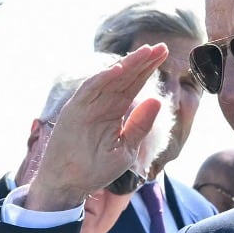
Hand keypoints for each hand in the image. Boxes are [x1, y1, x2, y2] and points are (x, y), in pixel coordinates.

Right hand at [24, 43, 165, 211]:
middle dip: (143, 62)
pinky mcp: (74, 111)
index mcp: (114, 111)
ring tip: (145, 52)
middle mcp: (100, 104)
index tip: (165, 54)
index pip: (134, 85)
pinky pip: (89, 90)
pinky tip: (119, 69)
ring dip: (127, 65)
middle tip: (161, 47)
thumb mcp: (126, 149)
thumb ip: (140, 125)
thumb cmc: (95, 170)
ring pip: (109, 79)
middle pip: (124, 78)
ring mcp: (86, 105)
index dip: (148, 69)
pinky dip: (102, 79)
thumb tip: (157, 100)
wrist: (69, 185)